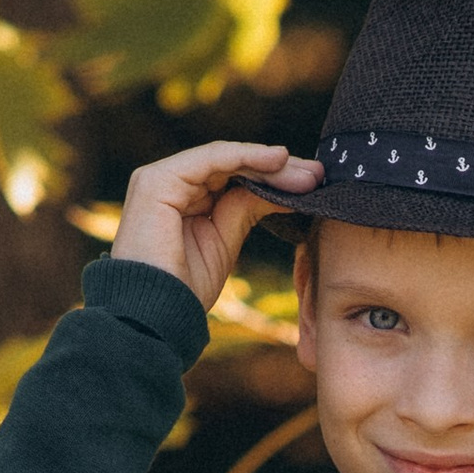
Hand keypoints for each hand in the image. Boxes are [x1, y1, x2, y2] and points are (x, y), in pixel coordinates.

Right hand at [114, 139, 323, 306]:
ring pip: (226, 159)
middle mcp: (170, 184)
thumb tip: (282, 190)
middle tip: (318, 176)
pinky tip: (277, 161)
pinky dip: (247, 157)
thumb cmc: (184, 290)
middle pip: (232, 165)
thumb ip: (245, 209)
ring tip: (305, 173)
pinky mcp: (157, 181)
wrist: (155, 315)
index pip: (232, 177)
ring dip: (269, 164)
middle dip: (278, 170)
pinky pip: (212, 159)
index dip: (272, 179)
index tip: (311, 186)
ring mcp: (160, 179)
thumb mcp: (225, 242)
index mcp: (181, 199)